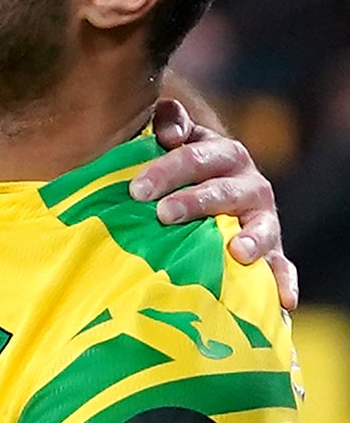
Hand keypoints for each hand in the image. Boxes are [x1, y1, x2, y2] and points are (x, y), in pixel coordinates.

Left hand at [133, 96, 298, 308]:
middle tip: (164, 214)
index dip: (167, 169)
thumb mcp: (172, 140)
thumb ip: (168, 121)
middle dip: (195, 201)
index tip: (137, 190)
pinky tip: (284, 301)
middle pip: (222, 190)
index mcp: (222, 153)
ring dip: (252, 239)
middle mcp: (248, 183)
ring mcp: (262, 217)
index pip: (195, 155)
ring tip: (238, 252)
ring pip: (260, 226)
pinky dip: (284, 282)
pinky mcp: (272, 249)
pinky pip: (281, 266)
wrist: (208, 193)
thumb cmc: (178, 168)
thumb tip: (167, 130)